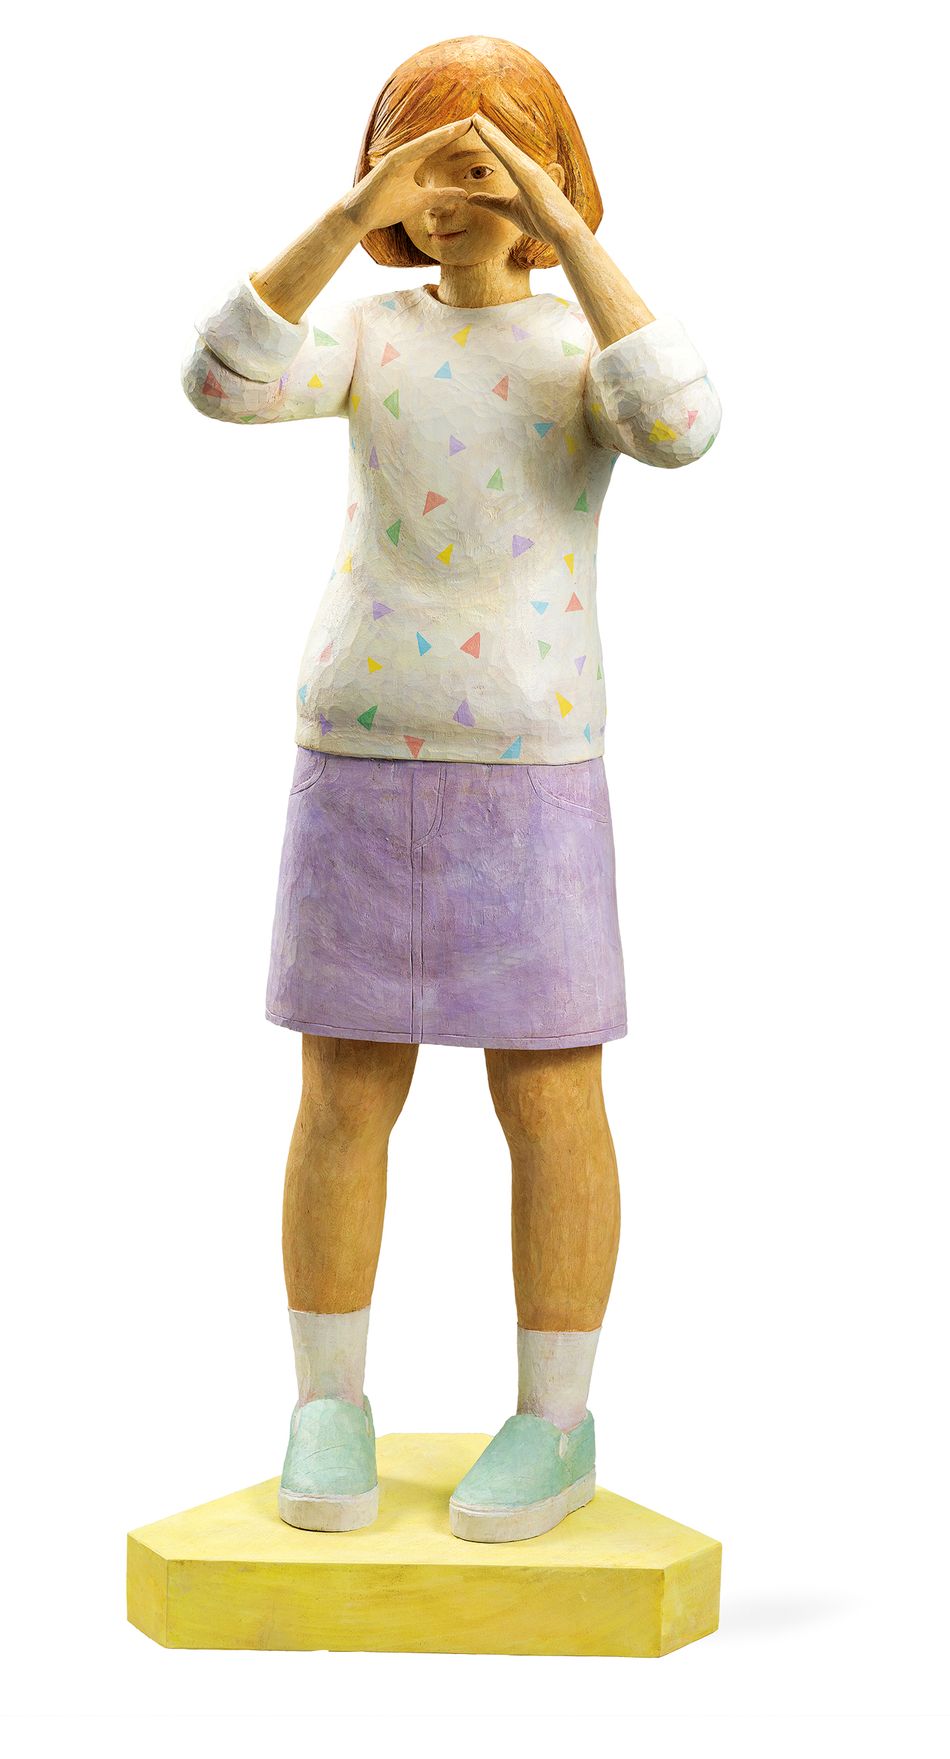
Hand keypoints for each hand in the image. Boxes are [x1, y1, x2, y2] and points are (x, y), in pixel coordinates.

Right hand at [344, 118, 474, 235]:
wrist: (359, 216)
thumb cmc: (385, 208)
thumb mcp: (420, 202)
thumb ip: (441, 197)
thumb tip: (464, 195)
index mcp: (412, 162)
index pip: (437, 146)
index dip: (454, 137)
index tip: (473, 128)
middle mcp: (405, 156)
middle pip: (433, 139)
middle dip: (453, 130)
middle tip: (474, 118)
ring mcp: (396, 158)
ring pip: (423, 143)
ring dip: (442, 134)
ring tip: (461, 125)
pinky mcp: (388, 165)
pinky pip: (409, 153)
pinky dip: (423, 146)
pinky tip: (438, 138)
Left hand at [464, 113, 583, 248]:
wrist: (564, 233)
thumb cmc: (542, 223)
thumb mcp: (510, 211)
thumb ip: (491, 203)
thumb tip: (470, 198)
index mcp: (523, 174)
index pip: (503, 154)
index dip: (490, 140)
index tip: (476, 127)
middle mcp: (527, 167)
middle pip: (503, 146)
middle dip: (488, 130)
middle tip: (473, 115)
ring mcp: (529, 169)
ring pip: (505, 147)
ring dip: (490, 131)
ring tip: (475, 119)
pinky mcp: (529, 175)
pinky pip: (508, 156)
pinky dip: (496, 143)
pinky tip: (485, 133)